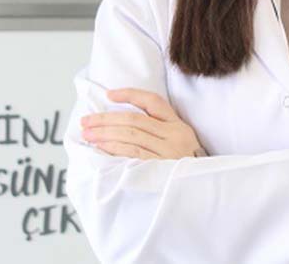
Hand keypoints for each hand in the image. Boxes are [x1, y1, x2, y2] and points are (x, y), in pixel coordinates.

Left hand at [80, 88, 203, 159]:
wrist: (202, 192)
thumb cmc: (185, 169)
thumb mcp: (181, 144)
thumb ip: (160, 133)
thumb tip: (123, 125)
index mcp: (179, 126)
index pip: (153, 102)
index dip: (130, 95)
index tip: (109, 95)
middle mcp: (175, 135)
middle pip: (134, 119)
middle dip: (106, 119)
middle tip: (86, 121)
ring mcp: (168, 151)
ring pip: (131, 135)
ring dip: (105, 133)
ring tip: (88, 134)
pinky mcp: (160, 167)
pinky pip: (132, 153)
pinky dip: (114, 148)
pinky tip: (101, 147)